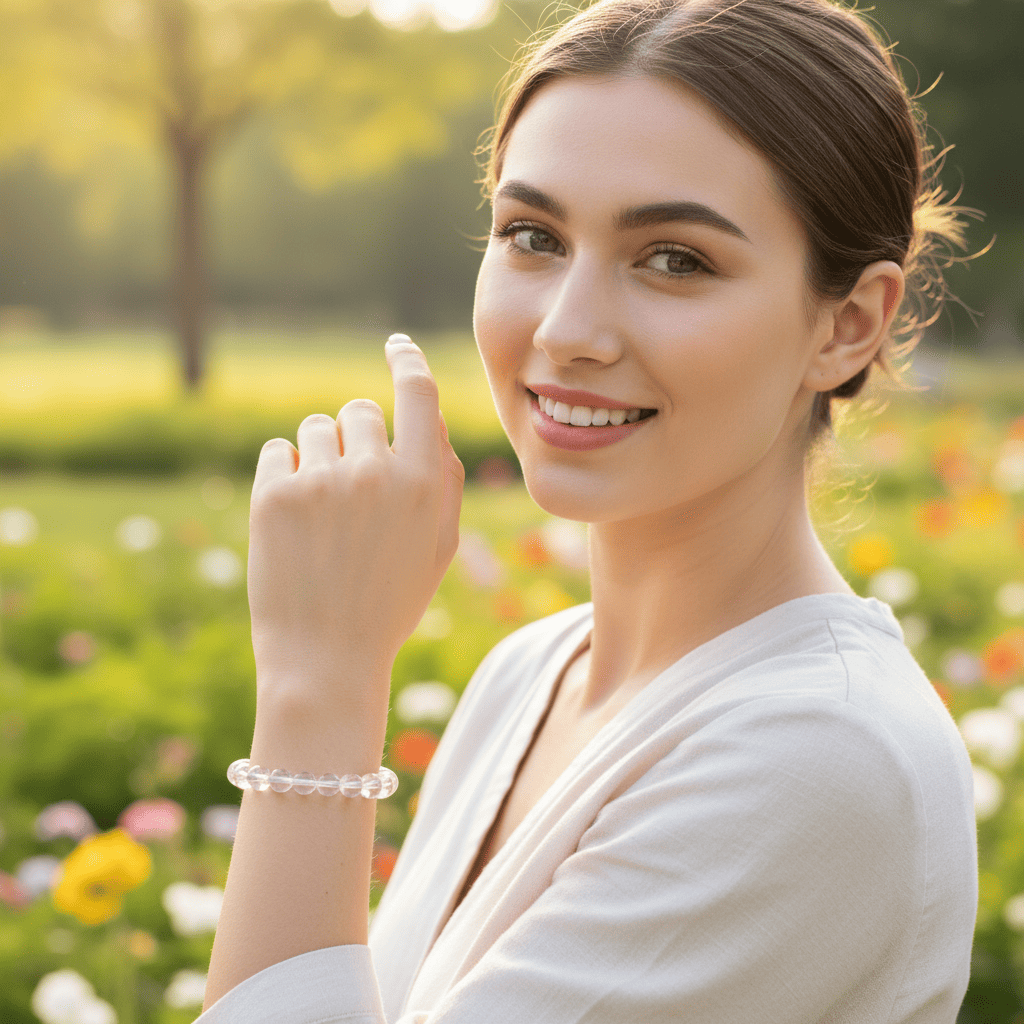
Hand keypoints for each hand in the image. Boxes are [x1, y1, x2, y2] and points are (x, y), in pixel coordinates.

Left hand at [245, 334, 464, 711]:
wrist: (326, 659)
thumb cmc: (389, 603)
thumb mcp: (439, 548)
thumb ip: (444, 479)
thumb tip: (431, 418)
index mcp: (423, 483)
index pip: (418, 392)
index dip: (408, 361)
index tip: (396, 346)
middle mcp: (374, 472)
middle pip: (361, 409)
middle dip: (358, 437)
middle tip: (353, 490)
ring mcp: (321, 482)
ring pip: (317, 428)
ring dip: (320, 456)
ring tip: (323, 514)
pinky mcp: (273, 496)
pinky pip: (278, 451)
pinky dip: (284, 474)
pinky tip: (294, 520)